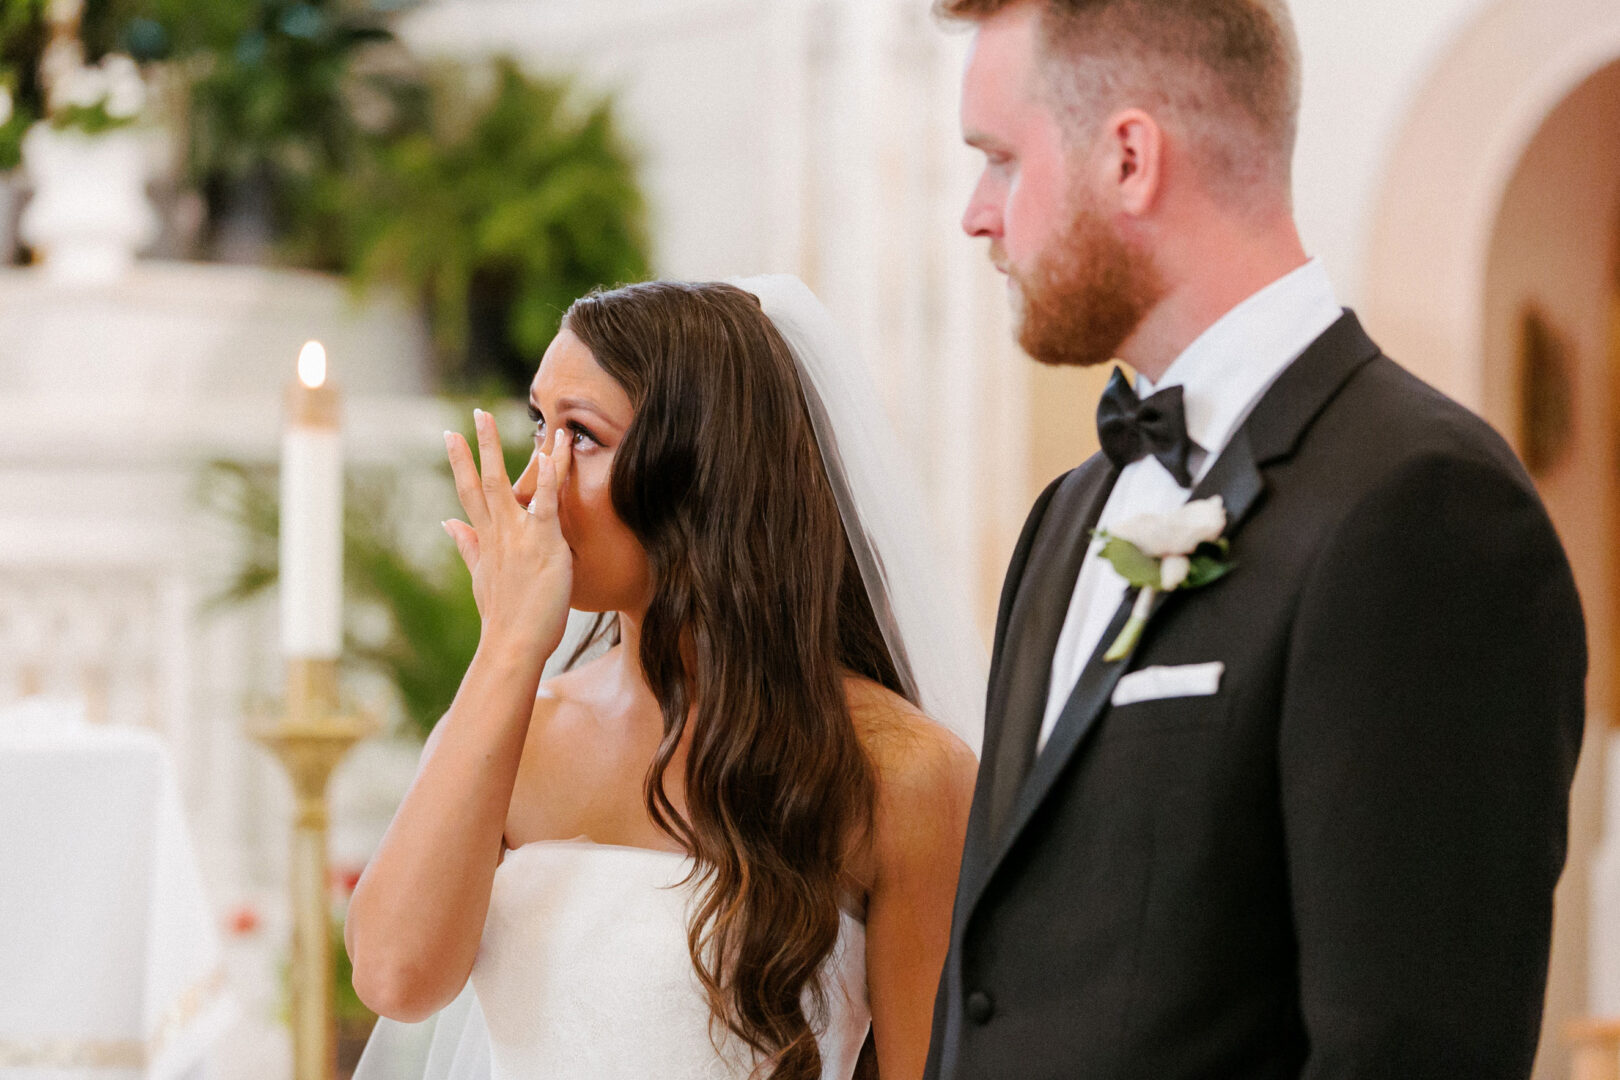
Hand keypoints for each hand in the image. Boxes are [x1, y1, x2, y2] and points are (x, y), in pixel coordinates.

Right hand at [443, 408, 573, 660]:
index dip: (459, 463)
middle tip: (478, 412)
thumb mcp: (481, 579)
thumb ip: (467, 547)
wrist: (513, 646)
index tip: (450, 435)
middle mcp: (498, 533)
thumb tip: (448, 523)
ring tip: (533, 421)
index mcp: (486, 540)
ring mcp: (520, 537)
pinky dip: (550, 478)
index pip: (468, 493)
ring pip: (512, 484)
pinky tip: (552, 453)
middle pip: (484, 480)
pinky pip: (547, 505)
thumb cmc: (502, 619)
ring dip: (522, 452)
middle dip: (481, 445)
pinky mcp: (545, 545)